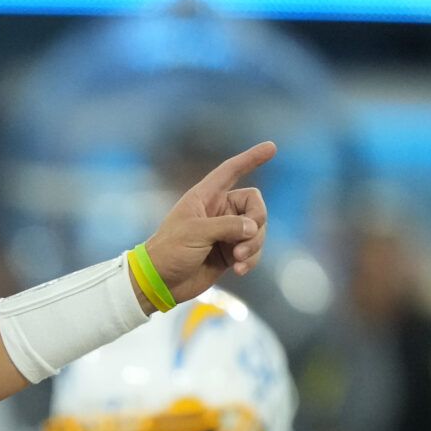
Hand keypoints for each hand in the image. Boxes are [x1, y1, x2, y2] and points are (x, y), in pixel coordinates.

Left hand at [142, 141, 275, 305]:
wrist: (158, 282)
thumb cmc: (169, 251)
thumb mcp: (196, 233)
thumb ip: (228, 226)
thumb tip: (254, 228)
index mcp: (205, 197)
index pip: (231, 171)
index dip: (251, 159)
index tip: (271, 147)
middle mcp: (218, 211)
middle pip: (254, 205)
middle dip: (257, 222)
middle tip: (247, 239)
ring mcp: (225, 233)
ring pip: (257, 230)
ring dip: (254, 245)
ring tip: (239, 260)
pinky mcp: (230, 253)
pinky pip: (252, 251)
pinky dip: (251, 259)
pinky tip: (240, 270)